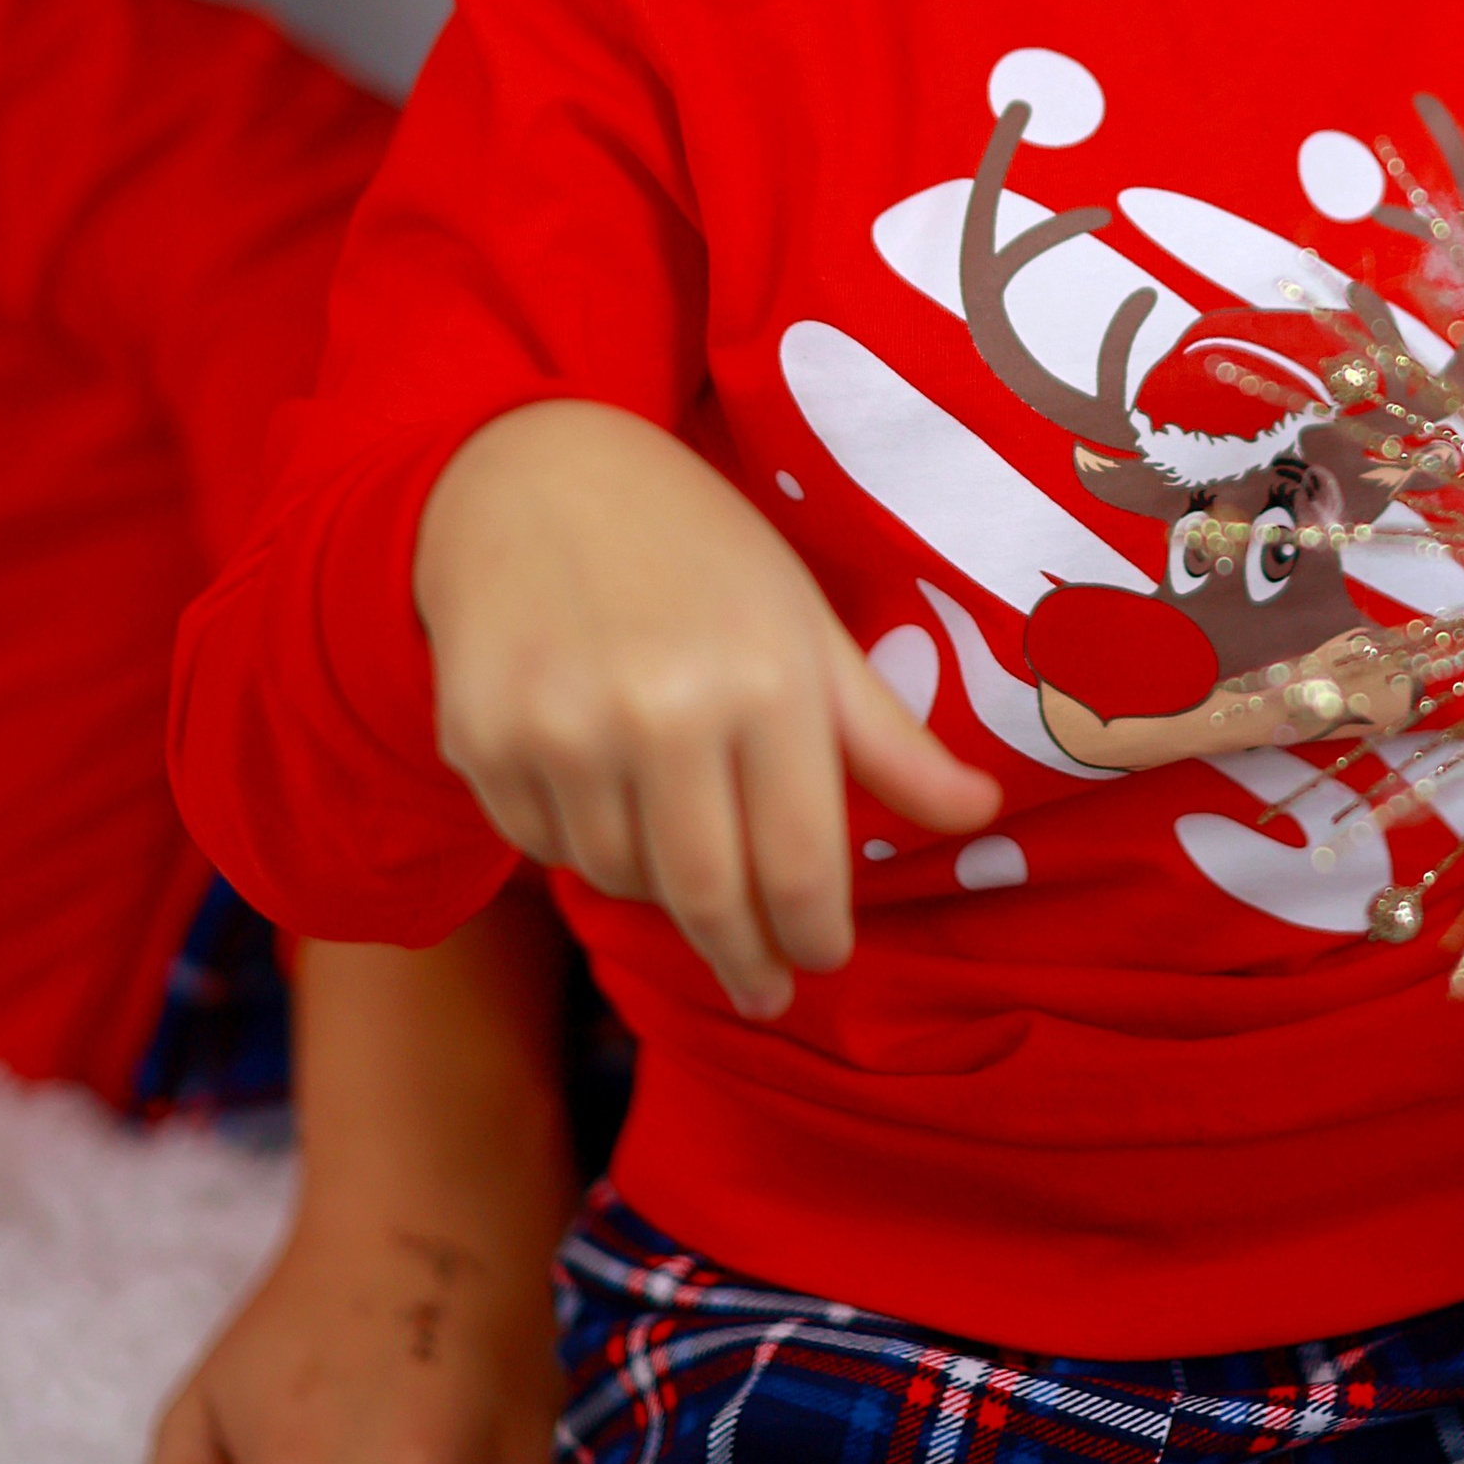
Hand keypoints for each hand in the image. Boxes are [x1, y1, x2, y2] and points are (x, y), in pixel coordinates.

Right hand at [416, 401, 1001, 1013]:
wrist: (531, 475)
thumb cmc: (696, 549)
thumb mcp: (804, 626)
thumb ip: (888, 737)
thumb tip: (983, 812)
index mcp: (765, 683)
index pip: (801, 862)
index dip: (815, 931)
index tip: (822, 961)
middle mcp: (662, 715)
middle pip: (707, 896)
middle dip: (744, 957)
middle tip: (763, 988)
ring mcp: (561, 732)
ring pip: (620, 880)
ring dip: (659, 889)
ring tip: (679, 847)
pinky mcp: (481, 742)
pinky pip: (543, 846)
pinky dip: (580, 844)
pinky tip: (598, 792)